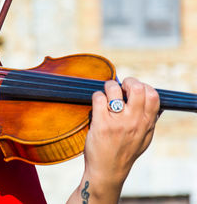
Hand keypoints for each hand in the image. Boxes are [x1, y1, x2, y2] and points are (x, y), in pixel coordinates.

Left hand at [67, 77, 159, 202]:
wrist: (107, 171)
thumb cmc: (124, 153)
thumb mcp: (144, 138)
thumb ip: (150, 122)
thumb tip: (156, 105)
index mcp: (146, 123)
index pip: (153, 95)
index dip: (143, 86)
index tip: (133, 89)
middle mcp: (134, 121)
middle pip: (136, 88)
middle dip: (127, 81)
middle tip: (120, 86)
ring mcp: (117, 122)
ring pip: (114, 90)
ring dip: (109, 86)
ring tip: (106, 93)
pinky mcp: (101, 124)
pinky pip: (99, 98)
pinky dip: (97, 96)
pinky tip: (97, 102)